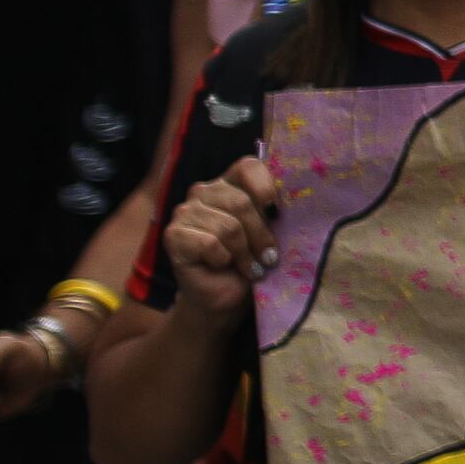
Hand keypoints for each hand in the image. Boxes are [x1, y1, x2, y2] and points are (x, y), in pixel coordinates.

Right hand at [163, 158, 284, 323]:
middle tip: (269, 257)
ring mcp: (185, 212)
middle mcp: (204, 192)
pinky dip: (224, 260)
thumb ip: (274, 211)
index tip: (278, 214)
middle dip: (261, 235)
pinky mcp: (173, 235)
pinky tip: (223, 266)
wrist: (226, 297)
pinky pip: (209, 243)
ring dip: (245, 253)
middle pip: (241, 202)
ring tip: (251, 267)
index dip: (266, 188)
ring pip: (228, 226)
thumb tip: (291, 203)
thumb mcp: (270, 232)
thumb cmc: (253, 262)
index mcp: (230, 183)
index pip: (248, 167)